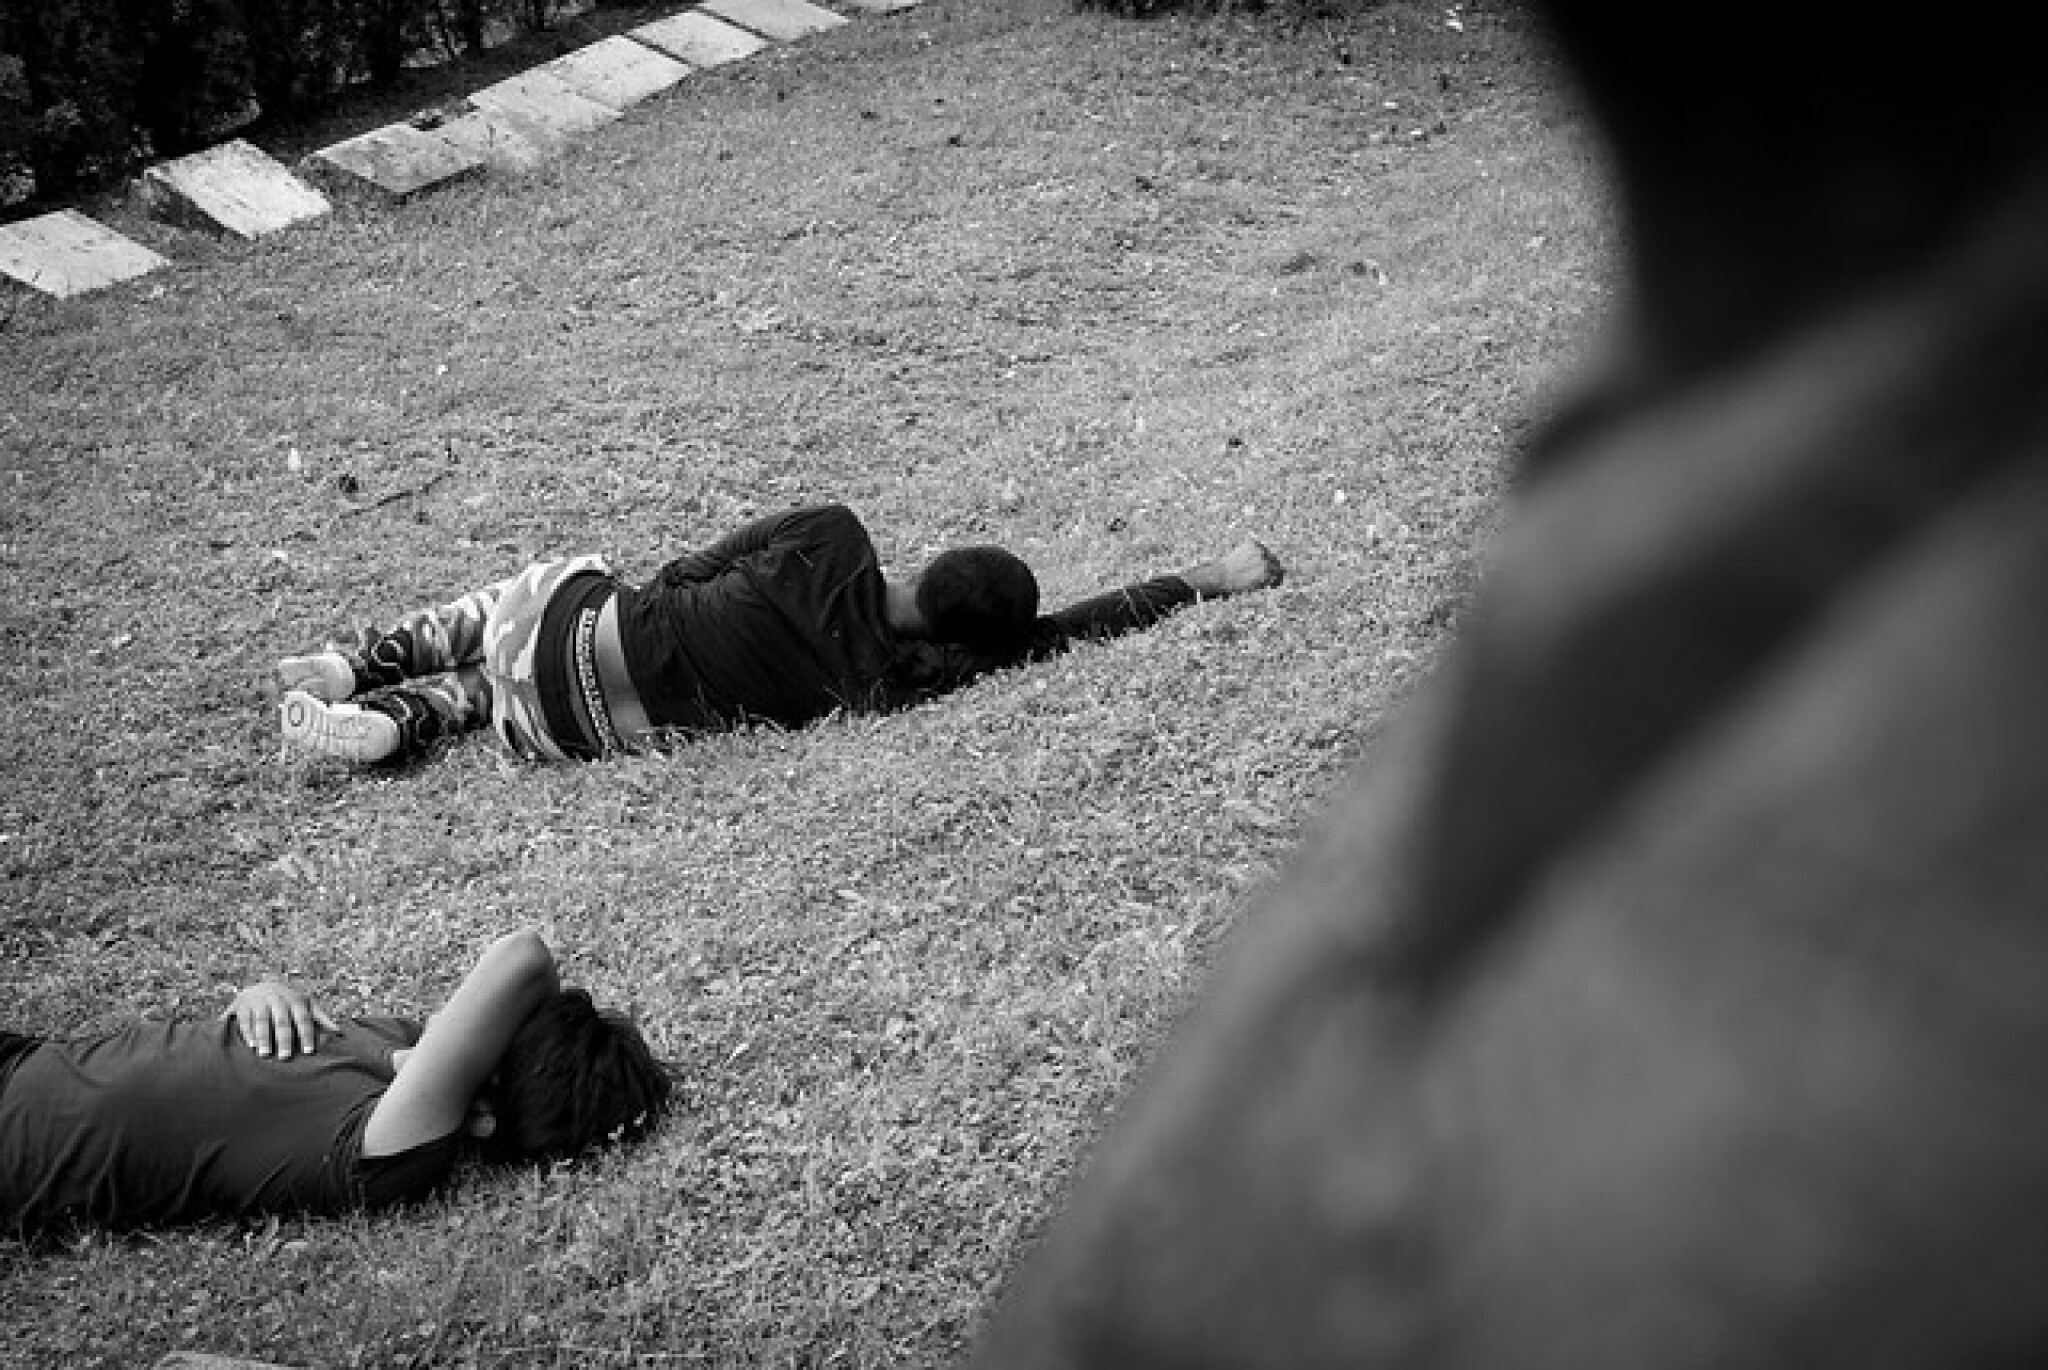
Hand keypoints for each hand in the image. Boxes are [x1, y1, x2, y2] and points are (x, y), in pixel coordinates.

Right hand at [222, 980, 341, 1059]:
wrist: (259, 988)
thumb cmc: (288, 1003)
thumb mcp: (305, 1005)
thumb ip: (320, 1017)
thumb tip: (339, 1031)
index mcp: (295, 1000)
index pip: (303, 1018)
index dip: (306, 1034)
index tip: (308, 1052)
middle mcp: (277, 999)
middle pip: (282, 1021)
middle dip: (284, 1039)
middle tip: (286, 1057)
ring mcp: (259, 1001)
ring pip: (262, 1020)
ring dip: (263, 1038)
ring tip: (265, 1054)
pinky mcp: (241, 1006)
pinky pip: (244, 1019)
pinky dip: (248, 1032)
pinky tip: (251, 1045)